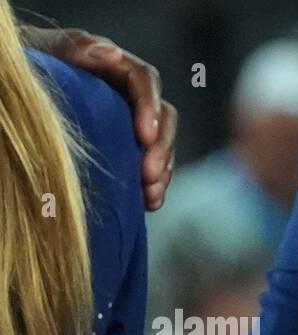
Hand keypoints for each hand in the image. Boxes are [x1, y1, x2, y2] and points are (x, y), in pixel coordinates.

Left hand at [20, 24, 177, 210]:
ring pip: (161, 145)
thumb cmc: (29, 67)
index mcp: (111, 66)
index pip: (144, 80)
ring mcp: (129, 123)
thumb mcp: (46, 52)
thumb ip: (75, 49)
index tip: (145, 136)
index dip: (151, 108)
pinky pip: (151, 166)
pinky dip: (154, 185)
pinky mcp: (127, 149)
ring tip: (151, 196)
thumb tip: (111, 52)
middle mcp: (127, 94)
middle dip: (161, 149)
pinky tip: (147, 203)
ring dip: (162, 172)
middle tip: (148, 175)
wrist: (15, 95)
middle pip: (163, 117)